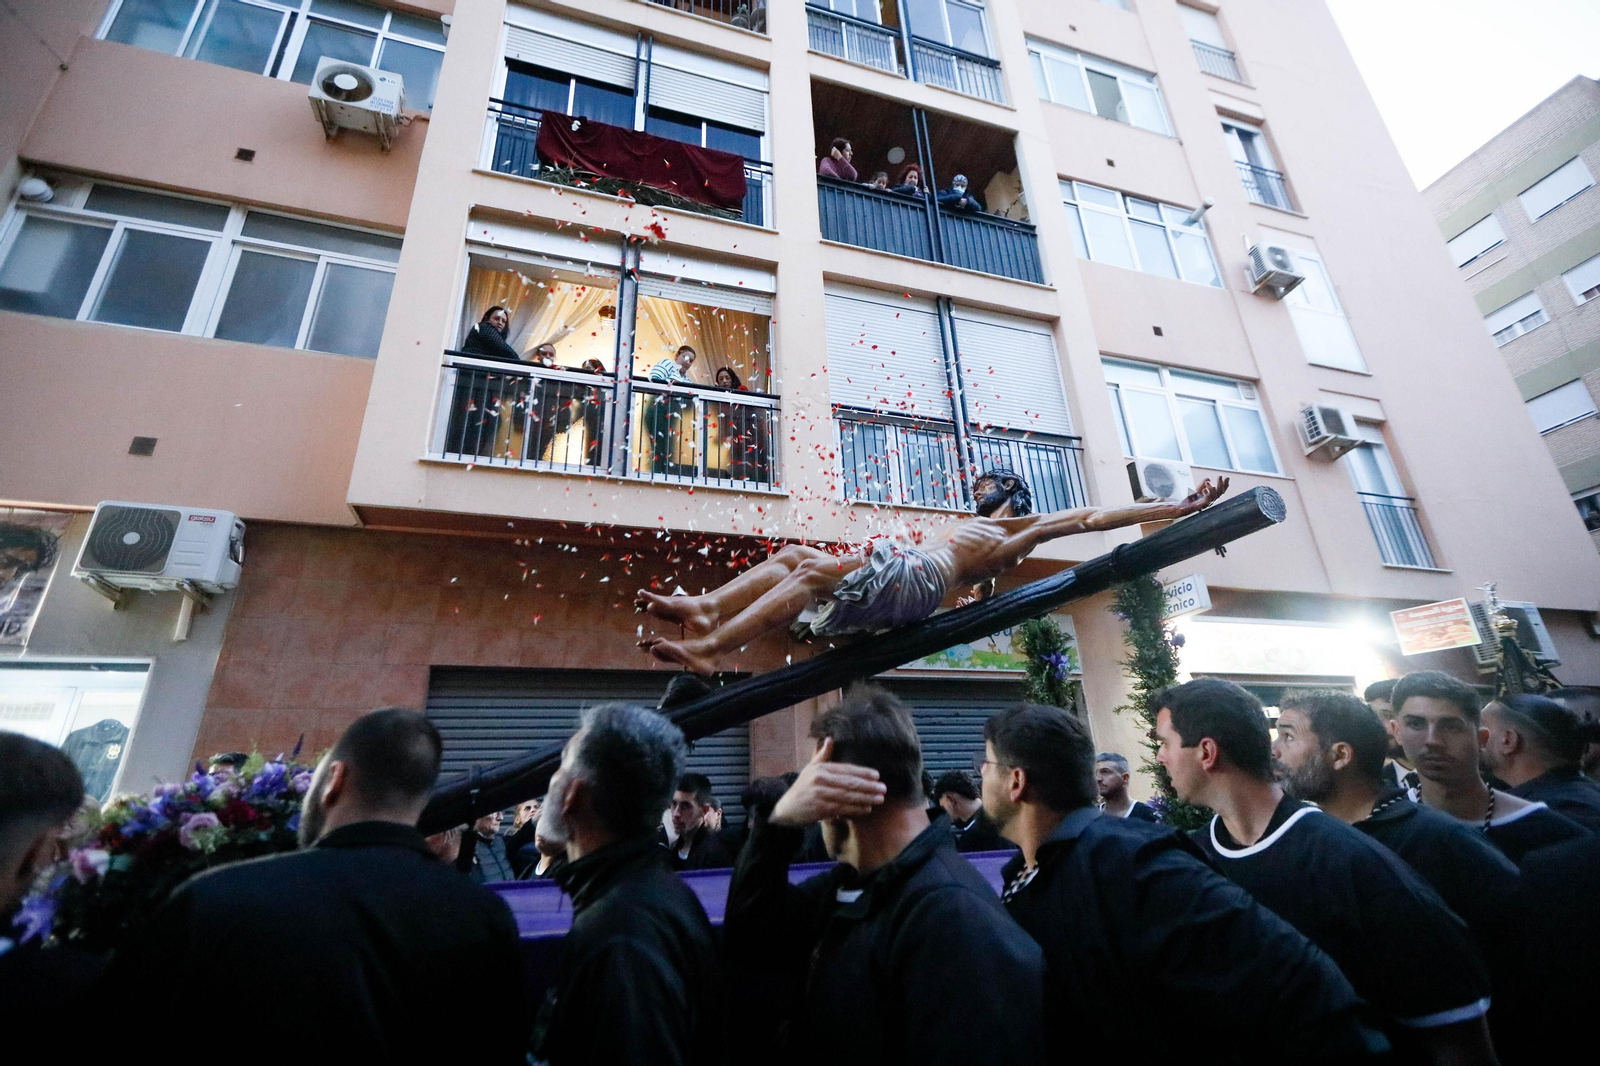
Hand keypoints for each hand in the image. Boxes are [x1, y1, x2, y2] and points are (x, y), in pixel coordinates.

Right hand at [770, 737, 886, 827]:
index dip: (862, 772)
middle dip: (868, 786)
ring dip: (865, 798)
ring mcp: (820, 795)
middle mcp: (820, 780)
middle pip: (849, 783)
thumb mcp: (810, 769)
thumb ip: (822, 755)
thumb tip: (830, 739)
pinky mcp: (820, 809)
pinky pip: (842, 809)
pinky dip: (855, 809)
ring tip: (879, 799)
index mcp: (820, 769)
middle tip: (883, 788)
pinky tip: (866, 809)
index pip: (845, 769)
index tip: (877, 775)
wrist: (786, 808)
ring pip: (847, 796)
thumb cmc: (802, 787)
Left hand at [1177, 476, 1228, 513]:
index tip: (1227, 477)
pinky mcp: (1199, 506)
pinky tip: (1205, 489)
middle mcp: (1210, 502)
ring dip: (1213, 489)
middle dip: (1221, 485)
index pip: (1221, 492)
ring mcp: (1205, 505)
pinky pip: (1206, 501)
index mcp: (1211, 498)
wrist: (1180, 508)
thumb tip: (1208, 478)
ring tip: (1208, 482)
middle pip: (1219, 494)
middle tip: (1219, 476)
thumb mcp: (1197, 491)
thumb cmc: (1189, 501)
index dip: (1225, 485)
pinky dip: (1207, 494)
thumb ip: (1202, 485)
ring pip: (1214, 497)